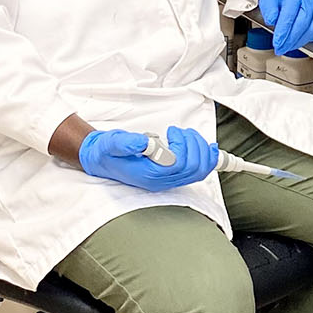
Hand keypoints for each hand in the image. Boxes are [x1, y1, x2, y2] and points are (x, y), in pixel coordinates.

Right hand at [77, 127, 219, 190]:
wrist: (103, 159)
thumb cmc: (108, 152)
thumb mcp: (111, 143)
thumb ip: (125, 143)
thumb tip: (144, 142)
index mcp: (149, 175)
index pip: (178, 165)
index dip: (182, 146)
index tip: (171, 132)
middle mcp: (161, 181)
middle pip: (194, 168)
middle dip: (193, 144)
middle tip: (179, 132)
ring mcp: (169, 180)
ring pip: (200, 170)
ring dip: (201, 148)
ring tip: (186, 135)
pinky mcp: (173, 174)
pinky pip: (199, 171)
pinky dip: (209, 158)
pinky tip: (208, 147)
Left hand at [258, 0, 312, 54]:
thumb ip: (268, 10)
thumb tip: (272, 20)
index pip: (290, 14)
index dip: (283, 31)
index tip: (277, 43)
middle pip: (303, 23)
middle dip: (291, 40)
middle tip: (281, 48)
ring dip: (300, 41)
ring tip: (289, 46)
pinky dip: (312, 38)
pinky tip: (301, 40)